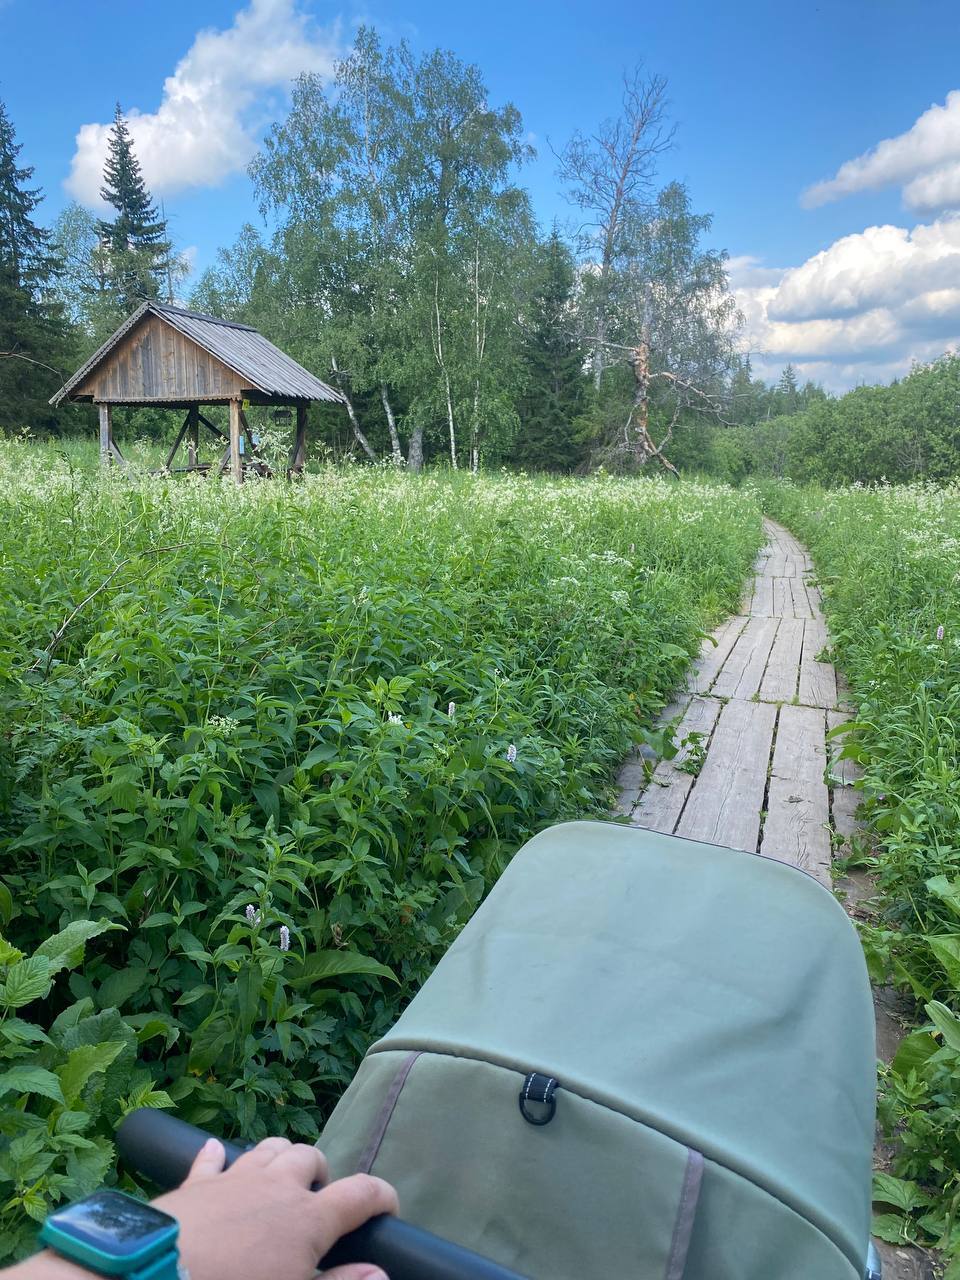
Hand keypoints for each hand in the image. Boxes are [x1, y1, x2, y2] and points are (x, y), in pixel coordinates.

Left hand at [153, 1135, 397, 1279]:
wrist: (156, 1278)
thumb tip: (382, 1273)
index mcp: (309, 1219)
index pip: (361, 1194)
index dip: (381, 1196)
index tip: (389, 1207)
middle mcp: (277, 1186)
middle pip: (311, 1158)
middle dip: (321, 1173)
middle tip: (319, 1199)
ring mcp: (235, 1177)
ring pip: (269, 1147)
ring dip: (280, 1157)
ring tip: (282, 1177)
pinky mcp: (195, 1182)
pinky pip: (212, 1157)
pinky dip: (219, 1156)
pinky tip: (218, 1154)